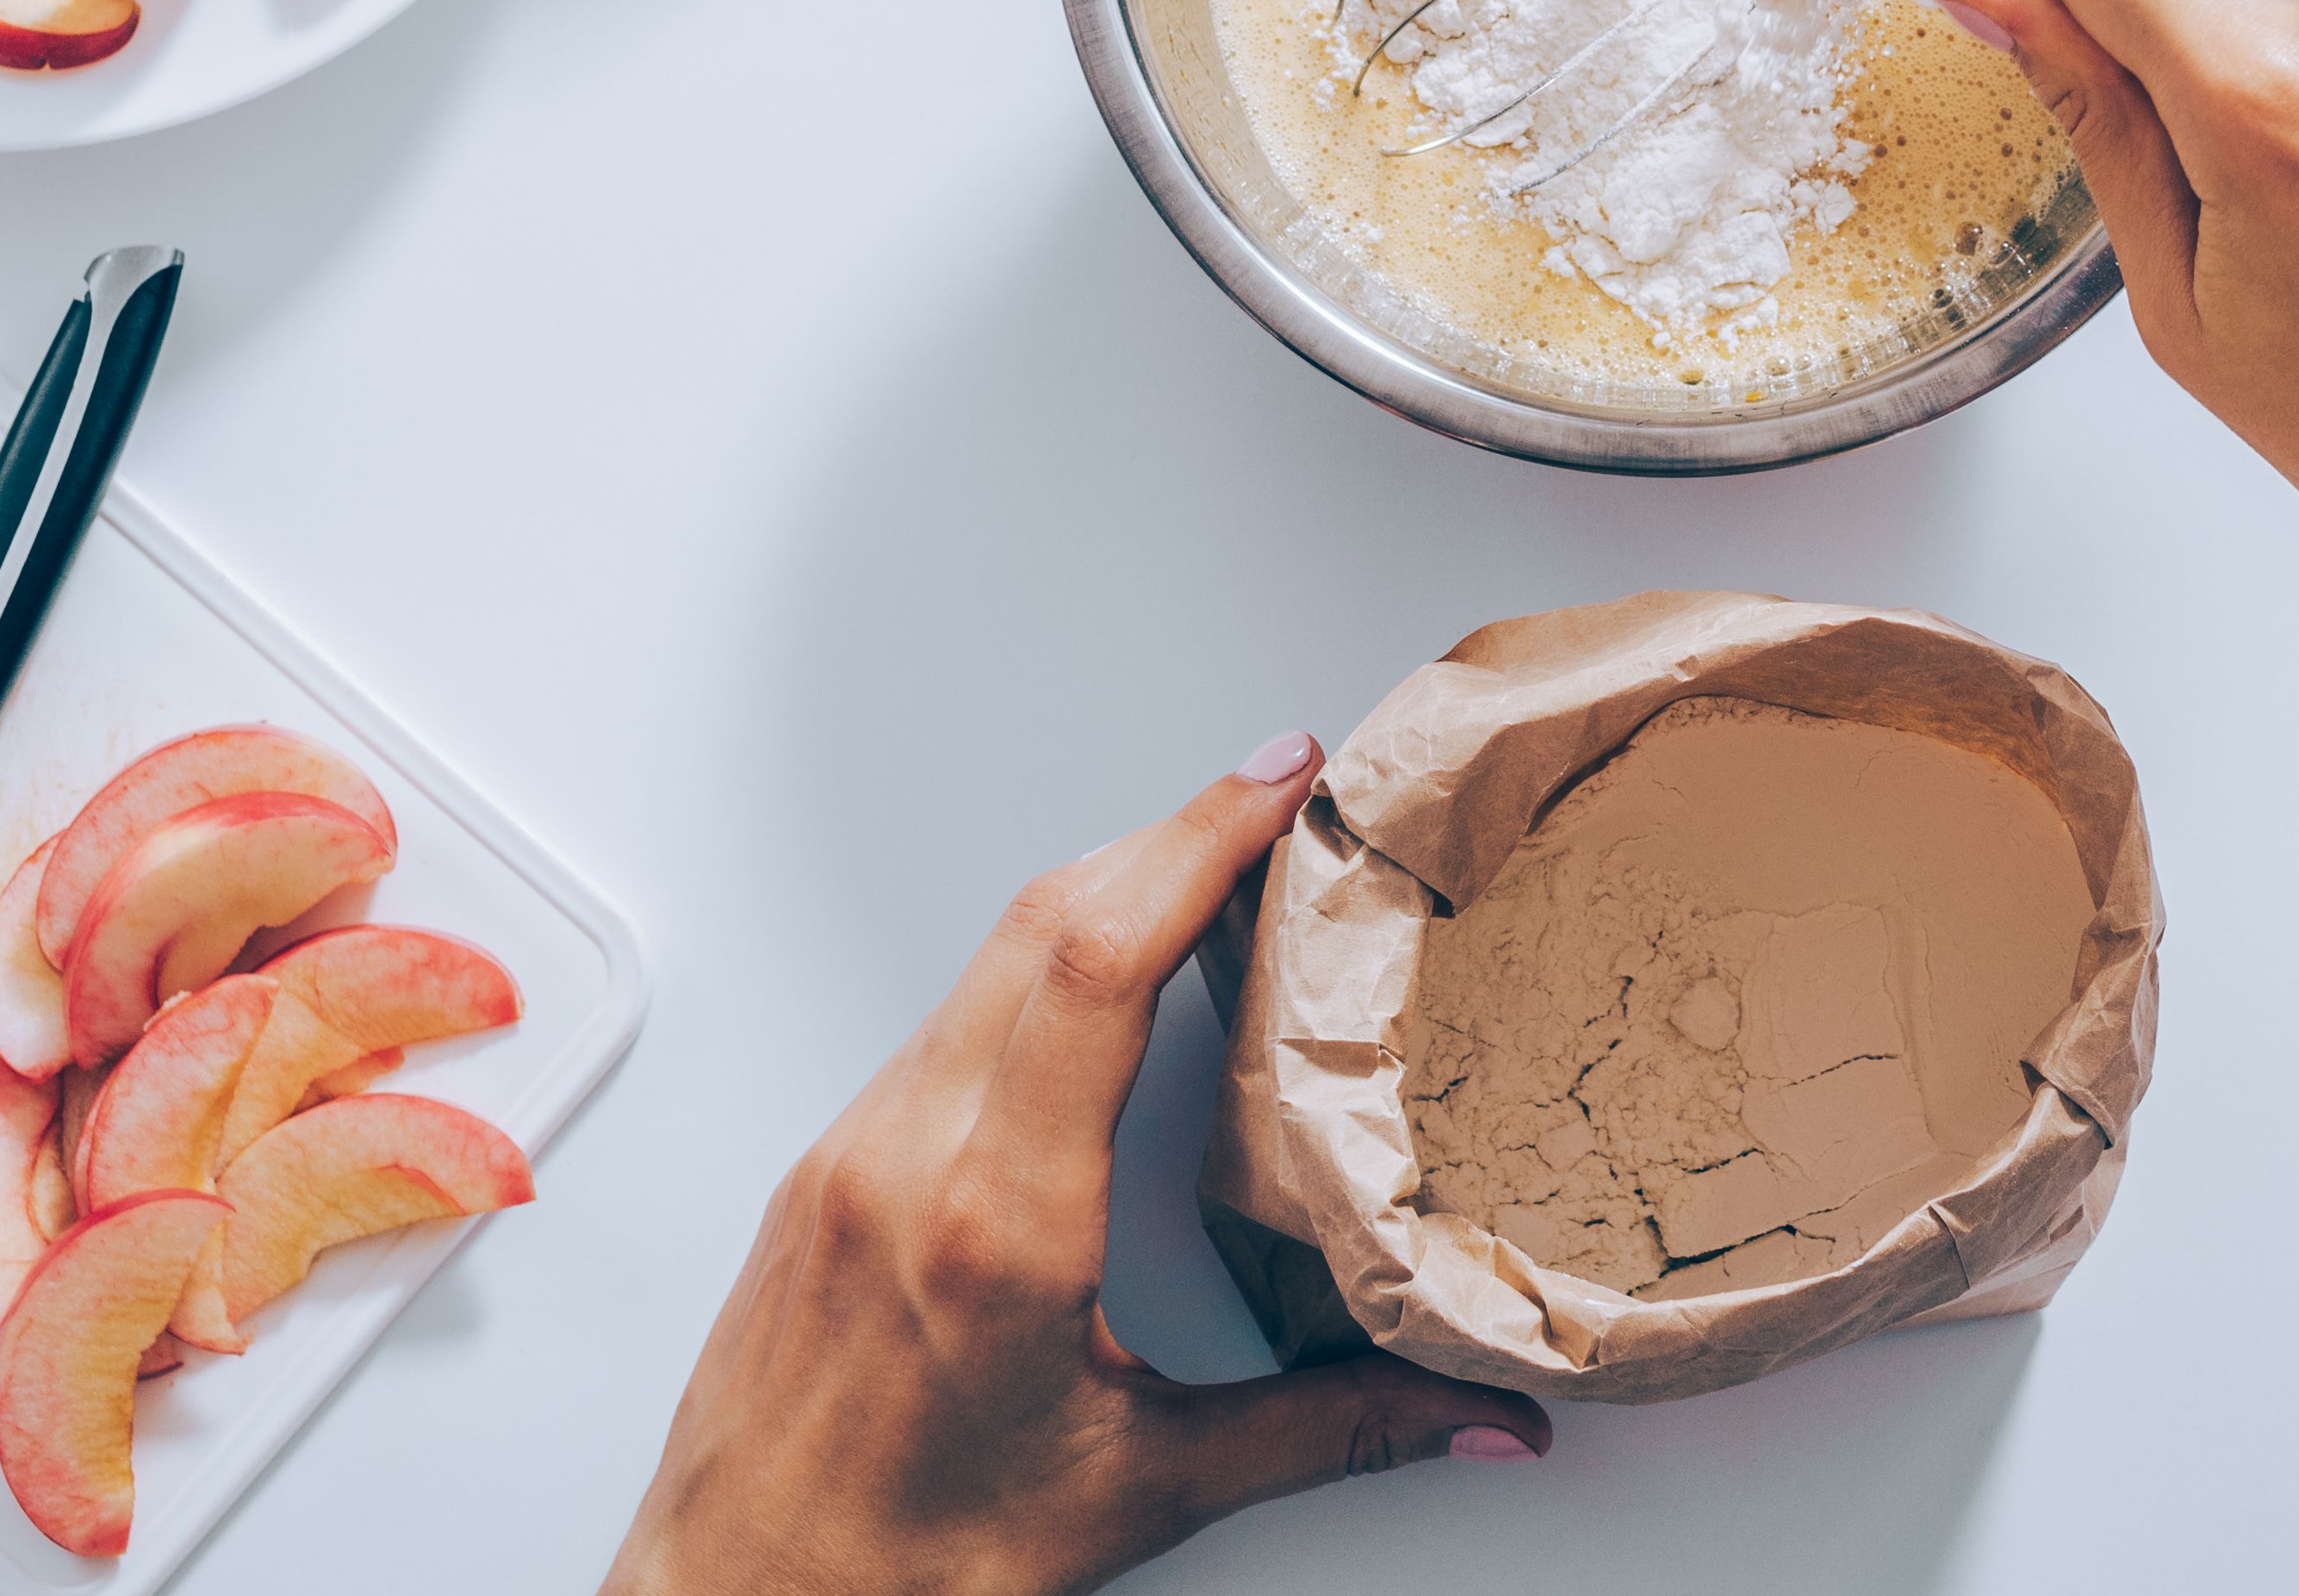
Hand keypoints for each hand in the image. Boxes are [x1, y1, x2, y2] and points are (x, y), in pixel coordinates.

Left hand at [603, 737, 1550, 1595]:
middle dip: (1173, 831)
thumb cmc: (899, 1569)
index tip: (1281, 781)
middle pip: (1046, 919)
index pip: (1095, 963)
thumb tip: (1476, 1413)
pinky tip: (1100, 980)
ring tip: (1211, 867)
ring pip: (987, 955)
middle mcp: (907, 1161)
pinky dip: (1039, 960)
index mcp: (998, 1225)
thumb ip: (1330, 1432)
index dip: (1195, 842)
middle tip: (1281, 791)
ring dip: (1105, 888)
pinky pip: (944, 1015)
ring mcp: (849, 1151)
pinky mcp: (823, 1166)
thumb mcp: (1141, 1493)